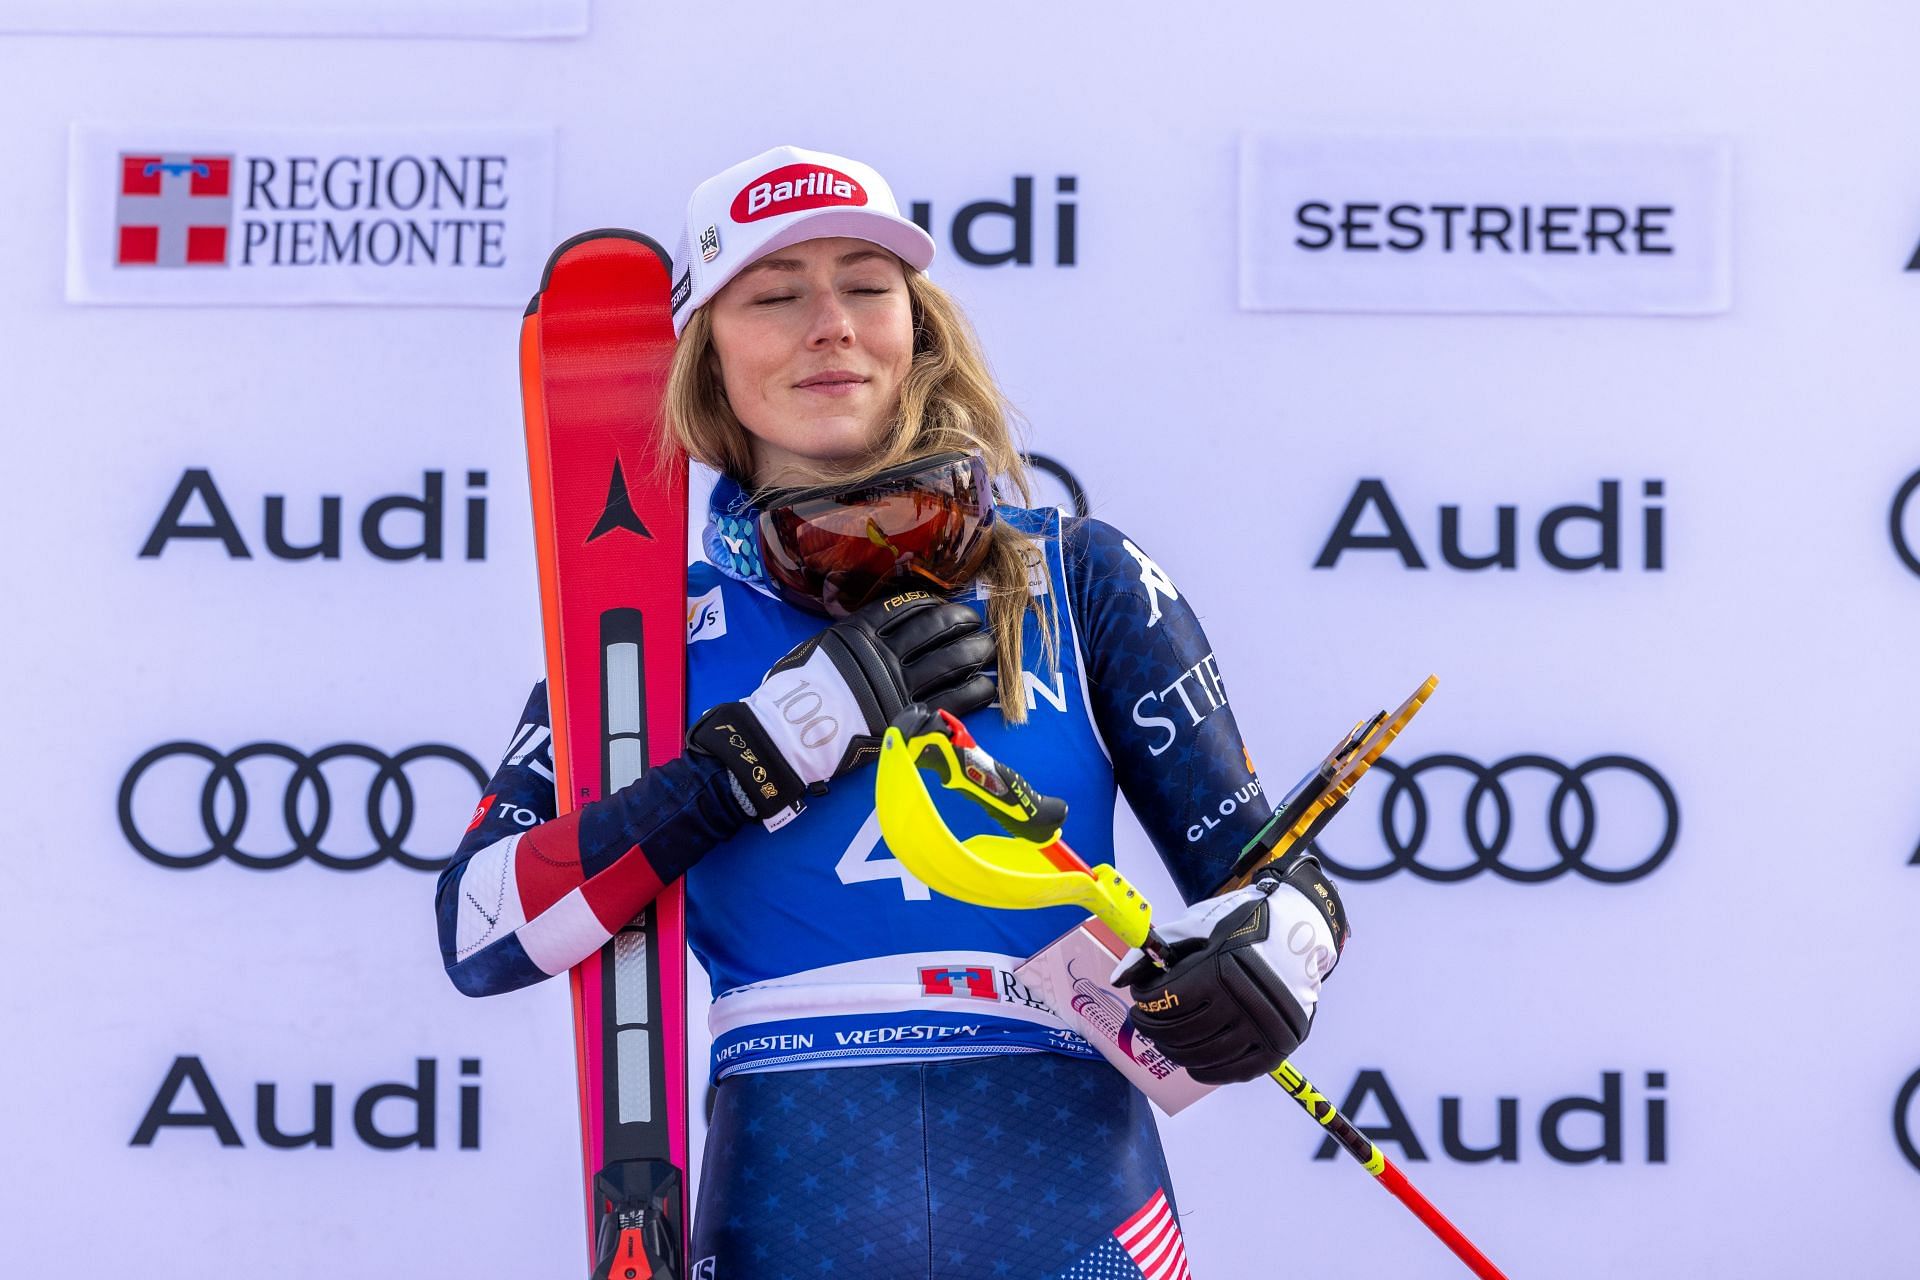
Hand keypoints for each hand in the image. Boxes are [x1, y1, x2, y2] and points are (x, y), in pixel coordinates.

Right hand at [689, 588, 994, 824]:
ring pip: (949, 663)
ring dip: (974, 653)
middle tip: (977, 623)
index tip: (950, 604)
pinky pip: (951, 701)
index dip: (934, 605)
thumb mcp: (820, 648)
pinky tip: (986, 686)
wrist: (787, 737)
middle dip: (963, 624)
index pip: (906, 609)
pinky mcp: (907, 719)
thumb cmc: (796, 693)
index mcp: (860, 634)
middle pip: (935, 631)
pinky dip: (973, 692)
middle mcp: (883, 656)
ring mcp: (897, 688)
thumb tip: (882, 626)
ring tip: (988, 649)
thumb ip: (853, 637)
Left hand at [1113, 858, 1349, 1084]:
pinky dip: (1203, 1070)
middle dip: (1152, 1028)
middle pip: (1178, 1034)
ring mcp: (1260, 1030)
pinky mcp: (1275, 1049)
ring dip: (1173, 1050)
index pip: (1164, 1002)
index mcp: (1218, 970)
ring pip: (1200, 1057)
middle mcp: (1241, 1004)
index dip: (1145, 1002)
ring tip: (1166, 1037)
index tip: (1142, 998)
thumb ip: (1152, 953)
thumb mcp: (1194, 927)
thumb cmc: (1240, 926)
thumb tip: (1119, 980)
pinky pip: (1229, 1073)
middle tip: (1147, 1020)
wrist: (1298, 934)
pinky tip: (1191, 1059)